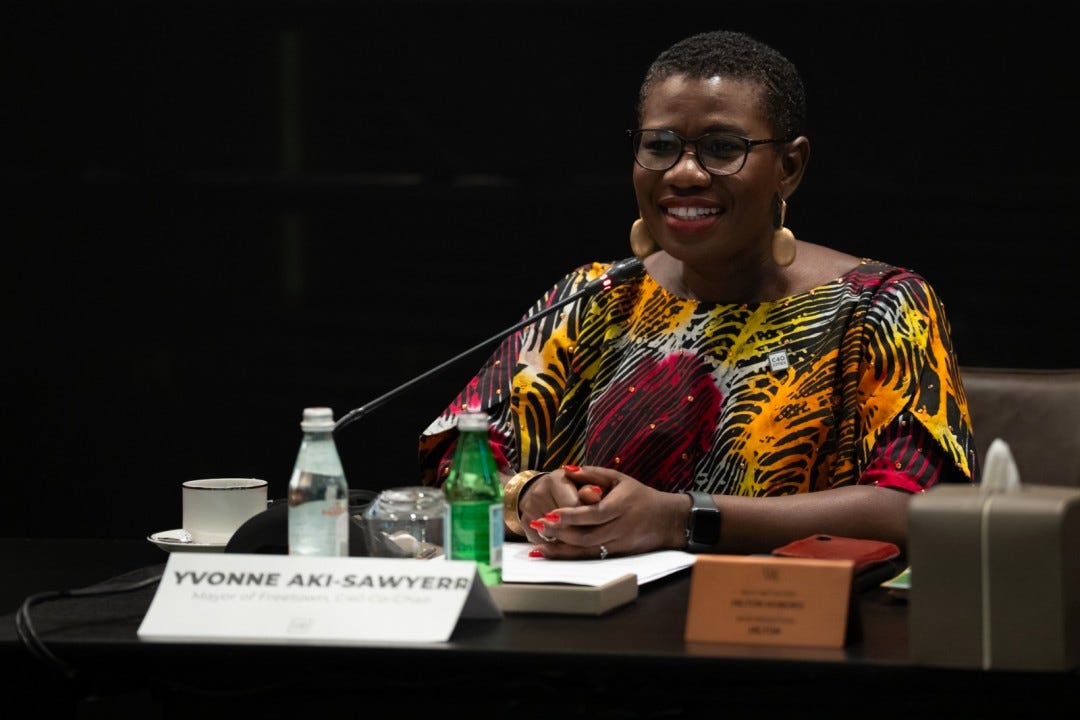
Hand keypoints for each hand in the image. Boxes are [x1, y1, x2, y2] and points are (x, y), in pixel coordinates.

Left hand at [527, 465, 687, 558]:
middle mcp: (620, 527)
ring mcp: (618, 544)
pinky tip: (552, 553)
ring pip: (586, 550)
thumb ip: (593, 473)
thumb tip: (566, 469)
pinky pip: (590, 557)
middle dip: (560, 532)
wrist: (667, 521)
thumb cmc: (640, 496)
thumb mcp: (620, 478)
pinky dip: (569, 556)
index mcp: (621, 506)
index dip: (572, 515)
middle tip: (537, 525)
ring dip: (561, 547)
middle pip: (587, 535)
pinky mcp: (616, 554)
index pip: (594, 513)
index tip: (551, 513)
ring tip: (538, 541)